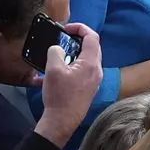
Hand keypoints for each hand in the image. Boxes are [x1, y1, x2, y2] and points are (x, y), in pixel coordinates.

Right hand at [33, 23, 104, 147]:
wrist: (62, 121)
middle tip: (63, 38)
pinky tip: (56, 71)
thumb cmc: (59, 95)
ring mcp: (94, 81)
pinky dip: (72, 66)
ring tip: (59, 54)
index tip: (67, 29)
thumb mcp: (53, 69)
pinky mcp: (88, 88)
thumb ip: (56, 52)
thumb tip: (58, 49)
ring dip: (74, 53)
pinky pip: (82, 71)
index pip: (92, 37)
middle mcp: (96, 71)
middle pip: (92, 47)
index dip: (80, 28)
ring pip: (87, 60)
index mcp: (90, 64)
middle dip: (78, 39)